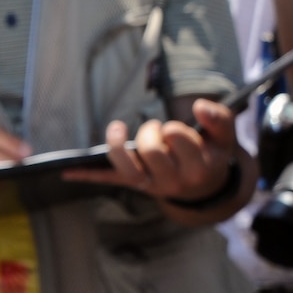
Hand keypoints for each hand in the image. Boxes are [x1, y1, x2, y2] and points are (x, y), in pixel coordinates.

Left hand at [63, 98, 241, 205]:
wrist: (204, 186)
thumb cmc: (211, 152)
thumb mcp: (224, 136)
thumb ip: (219, 119)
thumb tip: (200, 106)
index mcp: (198, 167)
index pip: (178, 140)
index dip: (174, 129)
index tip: (174, 128)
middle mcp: (173, 180)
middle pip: (152, 152)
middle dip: (150, 133)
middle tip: (156, 129)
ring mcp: (151, 185)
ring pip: (128, 170)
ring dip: (117, 147)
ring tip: (116, 127)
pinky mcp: (133, 184)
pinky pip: (108, 180)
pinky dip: (88, 176)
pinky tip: (67, 172)